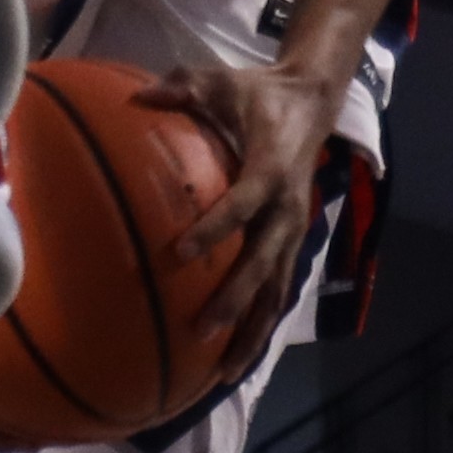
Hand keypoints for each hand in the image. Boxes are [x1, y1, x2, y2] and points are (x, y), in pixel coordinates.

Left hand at [140, 57, 344, 352]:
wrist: (311, 101)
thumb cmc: (258, 93)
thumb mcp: (221, 80)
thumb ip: (184, 86)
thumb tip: (141, 95)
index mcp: (270, 171)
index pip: (241, 206)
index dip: (213, 230)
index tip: (179, 252)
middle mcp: (287, 210)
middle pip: (263, 265)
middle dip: (233, 300)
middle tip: (200, 329)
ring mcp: (292, 232)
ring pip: (275, 293)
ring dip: (250, 332)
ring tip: (222, 372)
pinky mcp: (290, 244)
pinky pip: (275, 293)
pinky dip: (257, 327)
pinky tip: (232, 359)